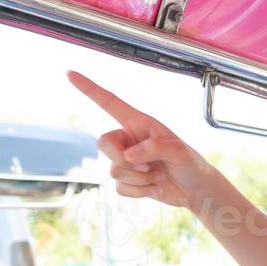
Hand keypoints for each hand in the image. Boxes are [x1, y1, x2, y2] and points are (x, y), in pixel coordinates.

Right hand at [69, 70, 212, 210]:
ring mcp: (128, 161)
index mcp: (140, 123)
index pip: (109, 103)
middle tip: (145, 166)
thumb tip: (129, 155)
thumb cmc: (191, 164)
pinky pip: (120, 188)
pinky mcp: (129, 181)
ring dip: (139, 178)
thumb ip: (155, 147)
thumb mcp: (179, 151)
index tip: (70, 73)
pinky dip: (139, 192)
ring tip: (159, 176)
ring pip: (113, 171)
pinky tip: (156, 188)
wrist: (196, 191)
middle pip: (103, 144)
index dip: (89, 89)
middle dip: (121, 159)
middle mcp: (130, 140)